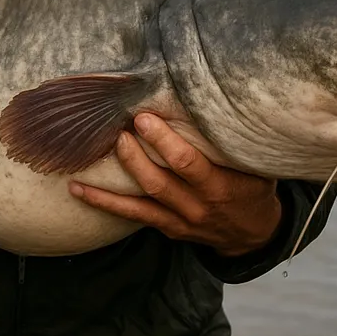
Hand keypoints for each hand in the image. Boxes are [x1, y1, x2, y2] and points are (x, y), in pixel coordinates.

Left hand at [68, 113, 281, 257]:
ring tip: (96, 151)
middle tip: (118, 128)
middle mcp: (197, 206)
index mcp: (219, 187)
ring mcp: (180, 220)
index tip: (145, 118)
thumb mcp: (258, 166)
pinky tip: (78, 189)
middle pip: (159, 181)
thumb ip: (237, 142)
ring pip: (142, 199)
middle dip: (135, 154)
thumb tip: (220, 99)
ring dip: (117, 175)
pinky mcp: (167, 227)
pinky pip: (132, 215)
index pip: (187, 163)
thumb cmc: (255, 189)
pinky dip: (104, 202)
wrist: (254, 236)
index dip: (164, 141)